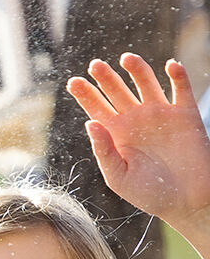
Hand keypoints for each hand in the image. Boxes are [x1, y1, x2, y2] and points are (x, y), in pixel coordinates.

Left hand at [67, 53, 209, 227]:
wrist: (186, 201)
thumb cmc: (149, 194)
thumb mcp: (118, 177)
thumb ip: (104, 151)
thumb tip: (90, 123)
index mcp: (116, 135)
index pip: (96, 109)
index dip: (85, 94)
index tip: (73, 81)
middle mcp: (136, 121)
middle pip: (117, 91)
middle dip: (106, 77)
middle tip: (95, 65)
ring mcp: (160, 115)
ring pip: (146, 83)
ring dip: (137, 69)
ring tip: (126, 58)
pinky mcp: (186, 115)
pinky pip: (182, 88)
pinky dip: (177, 75)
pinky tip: (170, 65)